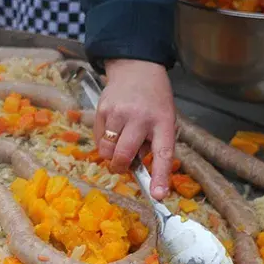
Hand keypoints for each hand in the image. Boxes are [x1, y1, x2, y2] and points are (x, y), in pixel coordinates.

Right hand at [94, 59, 176, 199]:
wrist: (136, 68)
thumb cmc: (154, 100)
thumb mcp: (165, 118)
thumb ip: (154, 143)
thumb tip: (136, 168)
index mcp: (163, 121)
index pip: (163, 153)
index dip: (160, 176)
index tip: (159, 195)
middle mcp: (140, 117)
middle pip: (124, 154)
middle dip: (121, 167)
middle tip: (123, 167)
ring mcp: (118, 112)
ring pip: (106, 150)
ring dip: (111, 155)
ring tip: (119, 143)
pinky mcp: (102, 109)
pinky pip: (98, 139)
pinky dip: (104, 142)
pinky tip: (113, 130)